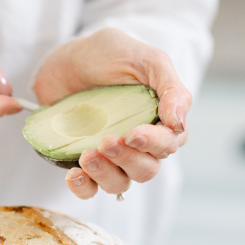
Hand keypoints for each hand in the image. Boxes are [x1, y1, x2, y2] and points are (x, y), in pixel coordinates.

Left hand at [33, 28, 191, 198]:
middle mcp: (138, 144)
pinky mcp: (83, 161)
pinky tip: (74, 174)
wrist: (65, 58)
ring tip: (87, 156)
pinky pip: (89, 189)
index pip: (168, 145)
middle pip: (146, 170)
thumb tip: (179, 124)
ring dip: (105, 174)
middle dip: (128, 159)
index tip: (134, 133)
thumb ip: (170, 88)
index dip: (154, 144)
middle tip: (107, 140)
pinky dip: (83, 187)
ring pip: (120, 184)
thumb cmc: (108, 55)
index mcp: (160, 121)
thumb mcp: (145, 60)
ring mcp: (110, 156)